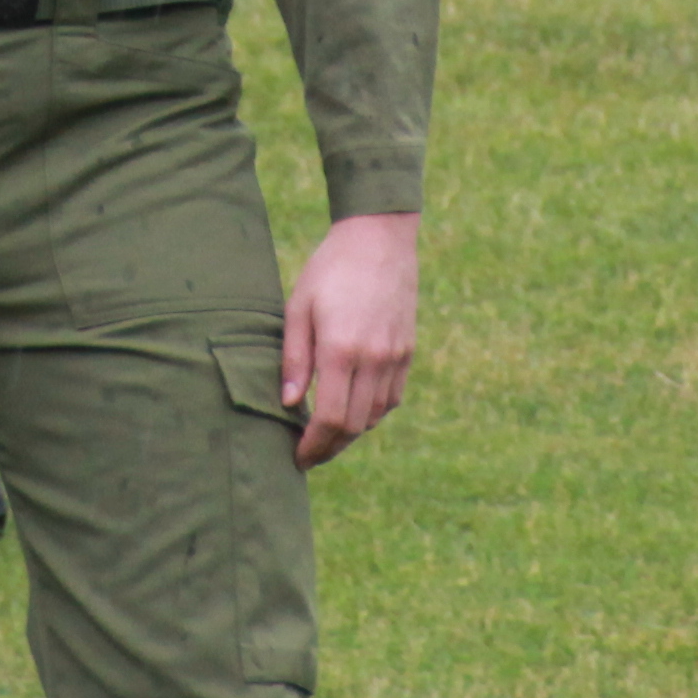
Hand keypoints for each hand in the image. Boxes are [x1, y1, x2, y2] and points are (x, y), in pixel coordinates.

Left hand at [281, 212, 419, 470]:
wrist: (379, 239)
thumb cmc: (330, 269)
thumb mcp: (299, 307)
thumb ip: (294, 358)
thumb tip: (290, 404)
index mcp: (342, 349)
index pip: (331, 419)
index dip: (314, 446)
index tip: (298, 458)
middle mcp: (374, 359)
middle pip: (355, 426)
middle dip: (330, 448)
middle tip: (309, 456)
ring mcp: (395, 357)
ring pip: (376, 416)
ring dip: (351, 433)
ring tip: (327, 436)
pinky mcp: (408, 351)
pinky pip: (392, 398)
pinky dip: (372, 413)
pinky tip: (353, 410)